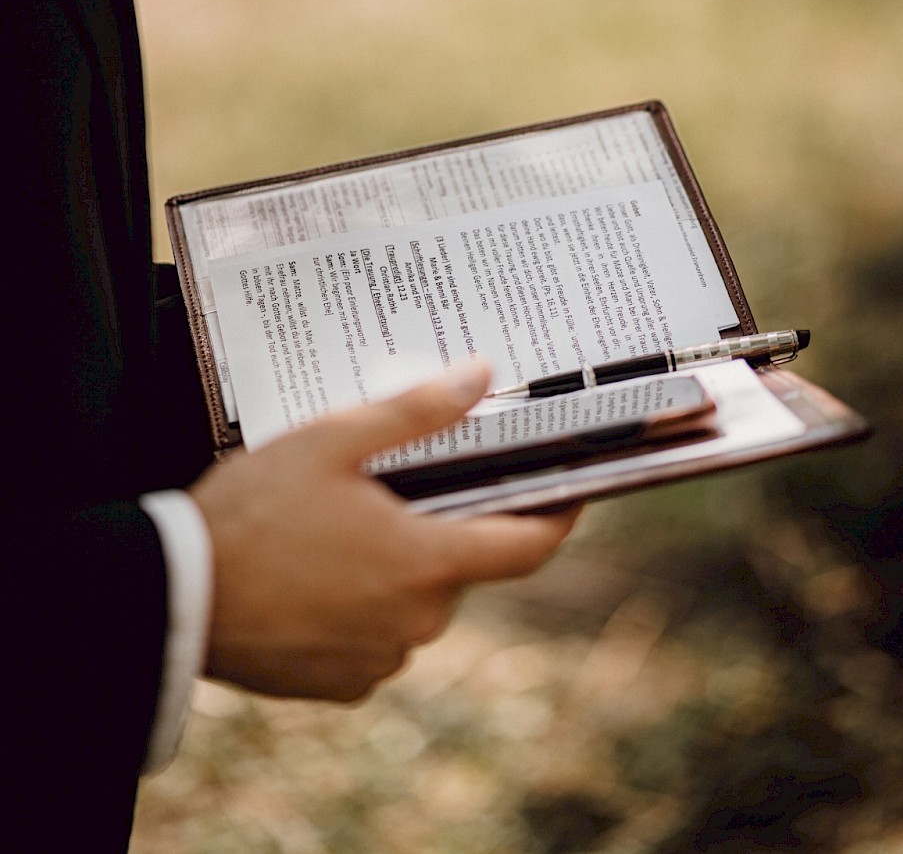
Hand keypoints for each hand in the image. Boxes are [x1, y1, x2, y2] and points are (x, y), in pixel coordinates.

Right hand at [190, 363, 578, 700]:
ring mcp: (377, 659)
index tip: (573, 489)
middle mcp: (416, 621)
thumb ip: (414, 411)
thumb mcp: (332, 441)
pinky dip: (358, 605)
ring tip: (338, 523)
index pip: (528, 546)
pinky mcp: (339, 685)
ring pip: (412, 602)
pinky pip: (372, 637)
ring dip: (393, 566)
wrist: (170, 598)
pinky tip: (313, 570)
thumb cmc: (252, 512)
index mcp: (426, 560)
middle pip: (457, 565)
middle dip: (439, 525)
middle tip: (396, 484)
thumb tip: (482, 375)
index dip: (559, 515)